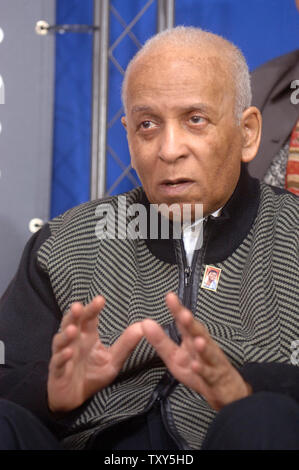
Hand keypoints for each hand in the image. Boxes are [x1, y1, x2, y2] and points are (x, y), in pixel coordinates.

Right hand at [48, 296, 142, 412]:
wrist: (75, 399)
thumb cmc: (93, 375)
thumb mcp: (113, 360)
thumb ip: (126, 344)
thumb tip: (143, 326)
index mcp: (87, 336)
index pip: (89, 319)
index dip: (93, 309)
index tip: (100, 300)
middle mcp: (74, 342)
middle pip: (72, 324)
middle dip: (75, 315)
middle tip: (79, 306)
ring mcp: (63, 355)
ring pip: (61, 341)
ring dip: (66, 335)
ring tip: (73, 329)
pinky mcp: (57, 371)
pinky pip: (58, 362)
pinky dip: (63, 357)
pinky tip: (69, 352)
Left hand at [142, 292, 250, 409]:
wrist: (225, 390)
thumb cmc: (199, 370)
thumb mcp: (174, 356)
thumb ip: (160, 341)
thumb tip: (145, 324)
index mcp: (191, 340)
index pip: (184, 322)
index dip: (177, 310)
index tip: (170, 297)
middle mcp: (203, 347)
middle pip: (198, 333)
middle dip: (192, 324)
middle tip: (184, 314)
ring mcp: (211, 362)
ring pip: (207, 353)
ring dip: (202, 347)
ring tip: (197, 341)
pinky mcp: (215, 379)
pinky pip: (209, 374)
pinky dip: (203, 370)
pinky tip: (196, 366)